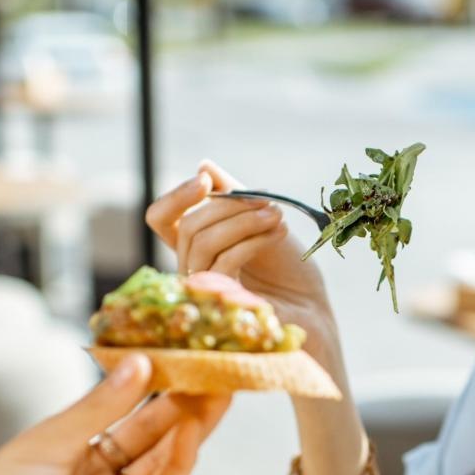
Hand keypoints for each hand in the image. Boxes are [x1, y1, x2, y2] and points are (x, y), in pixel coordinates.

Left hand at [0, 355, 228, 474]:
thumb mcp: (46, 441)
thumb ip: (99, 407)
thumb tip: (139, 364)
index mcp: (67, 442)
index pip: (121, 405)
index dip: (154, 382)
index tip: (181, 354)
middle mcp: (92, 469)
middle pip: (149, 431)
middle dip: (183, 401)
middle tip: (215, 371)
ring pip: (160, 459)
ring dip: (190, 428)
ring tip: (217, 395)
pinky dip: (178, 463)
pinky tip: (192, 434)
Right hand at [145, 161, 343, 375]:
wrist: (313, 308)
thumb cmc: (287, 267)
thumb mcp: (261, 221)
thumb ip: (234, 196)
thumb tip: (204, 166)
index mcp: (195, 246)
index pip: (162, 219)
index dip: (176, 196)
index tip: (205, 180)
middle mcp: (192, 268)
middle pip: (188, 226)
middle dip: (229, 206)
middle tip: (268, 202)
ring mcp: (203, 289)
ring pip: (202, 242)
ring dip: (243, 220)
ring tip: (277, 215)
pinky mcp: (221, 303)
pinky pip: (223, 261)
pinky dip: (252, 240)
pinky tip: (278, 232)